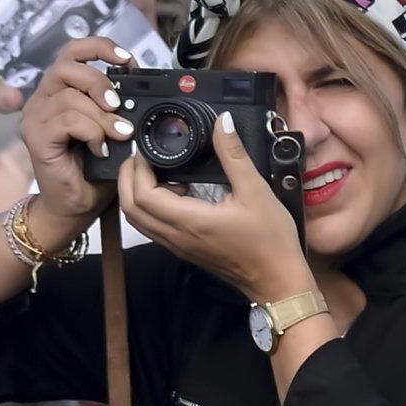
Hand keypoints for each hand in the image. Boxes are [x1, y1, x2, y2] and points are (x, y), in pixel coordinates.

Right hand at [15, 36, 138, 246]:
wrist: (75, 207)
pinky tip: (100, 148)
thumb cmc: (94, 169)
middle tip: (119, 105)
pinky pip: (67, 120)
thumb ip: (117, 104)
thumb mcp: (112, 128)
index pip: (72, 52)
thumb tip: (140, 83)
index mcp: (59, 91)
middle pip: (66, 67)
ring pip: (70, 97)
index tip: (126, 60)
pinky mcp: (35, 138)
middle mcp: (41, 100)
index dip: (99, 47)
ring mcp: (34, 119)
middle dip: (99, 82)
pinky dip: (91, 131)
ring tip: (118, 135)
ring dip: (101, 116)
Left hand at [116, 110, 310, 299]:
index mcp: (189, 222)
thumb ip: (234, 156)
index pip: (142, 195)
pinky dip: (151, 207)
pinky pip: (153, 228)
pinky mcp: (184, 250)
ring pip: (139, 220)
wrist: (277, 281)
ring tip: (155, 170)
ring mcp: (177, 246)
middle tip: (141, 156)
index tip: (146, 149)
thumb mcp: (256, 191)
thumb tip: (221, 123)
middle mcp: (176, 236)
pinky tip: (174, 192)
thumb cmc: (270, 241)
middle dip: (128, 179)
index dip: (137, 169)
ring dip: (136, 194)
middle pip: (130, 208)